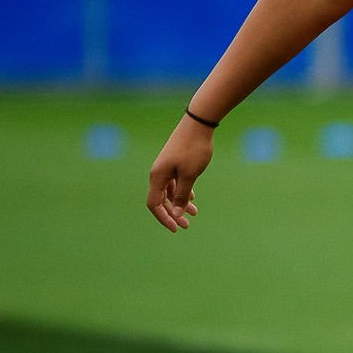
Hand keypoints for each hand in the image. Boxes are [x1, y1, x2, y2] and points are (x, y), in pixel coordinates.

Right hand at [146, 116, 213, 230]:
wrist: (198, 124)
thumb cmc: (194, 149)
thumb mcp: (190, 175)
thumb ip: (182, 195)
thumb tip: (177, 214)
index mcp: (157, 177)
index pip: (154, 204)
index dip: (164, 218)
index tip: (176, 228)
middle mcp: (158, 173)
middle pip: (161, 200)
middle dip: (173, 213)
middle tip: (186, 226)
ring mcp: (166, 167)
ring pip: (170, 191)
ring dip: (180, 203)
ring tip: (194, 213)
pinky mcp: (174, 162)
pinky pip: (175, 182)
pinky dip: (183, 191)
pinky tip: (192, 198)